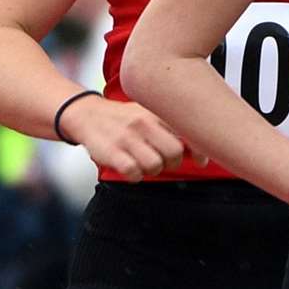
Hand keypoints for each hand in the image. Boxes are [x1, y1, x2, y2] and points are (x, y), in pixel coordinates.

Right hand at [63, 95, 192, 179]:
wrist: (87, 115)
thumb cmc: (124, 118)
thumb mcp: (148, 112)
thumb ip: (172, 126)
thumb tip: (200, 148)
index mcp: (155, 113)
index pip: (186, 132)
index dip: (198, 150)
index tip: (201, 160)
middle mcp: (143, 123)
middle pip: (174, 153)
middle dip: (172, 163)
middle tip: (164, 161)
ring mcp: (127, 138)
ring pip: (155, 165)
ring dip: (152, 170)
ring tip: (144, 163)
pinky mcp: (112, 152)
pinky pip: (134, 173)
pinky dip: (135, 176)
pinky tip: (130, 168)